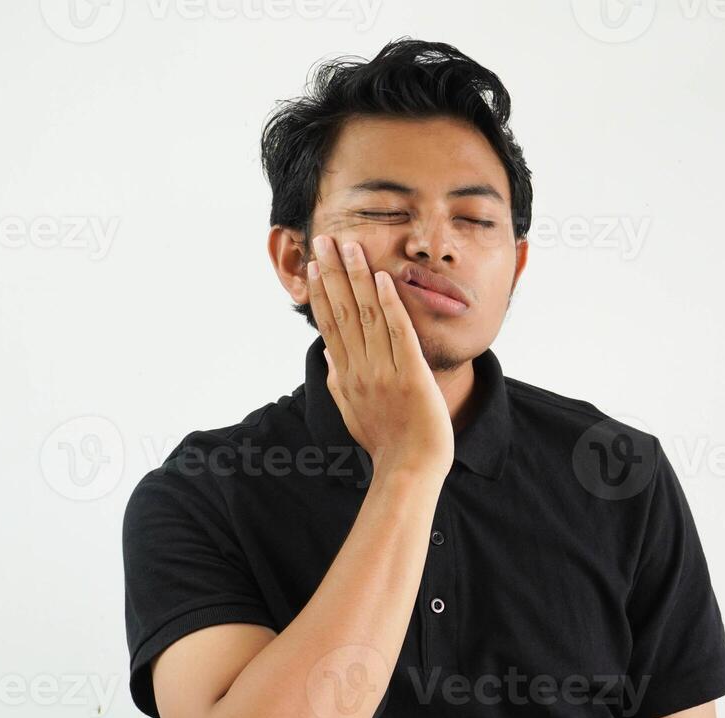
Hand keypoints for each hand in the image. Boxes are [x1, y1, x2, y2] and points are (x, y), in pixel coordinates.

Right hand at [305, 235, 453, 480]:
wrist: (409, 469)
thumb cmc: (385, 442)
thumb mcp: (352, 412)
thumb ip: (340, 382)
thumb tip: (330, 356)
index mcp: (346, 377)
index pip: (330, 325)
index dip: (320, 293)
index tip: (313, 266)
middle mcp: (359, 370)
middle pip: (343, 313)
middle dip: (332, 274)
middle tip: (324, 241)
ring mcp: (384, 372)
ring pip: (368, 316)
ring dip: (358, 279)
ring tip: (350, 248)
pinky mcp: (411, 376)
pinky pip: (399, 333)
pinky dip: (391, 304)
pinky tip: (383, 278)